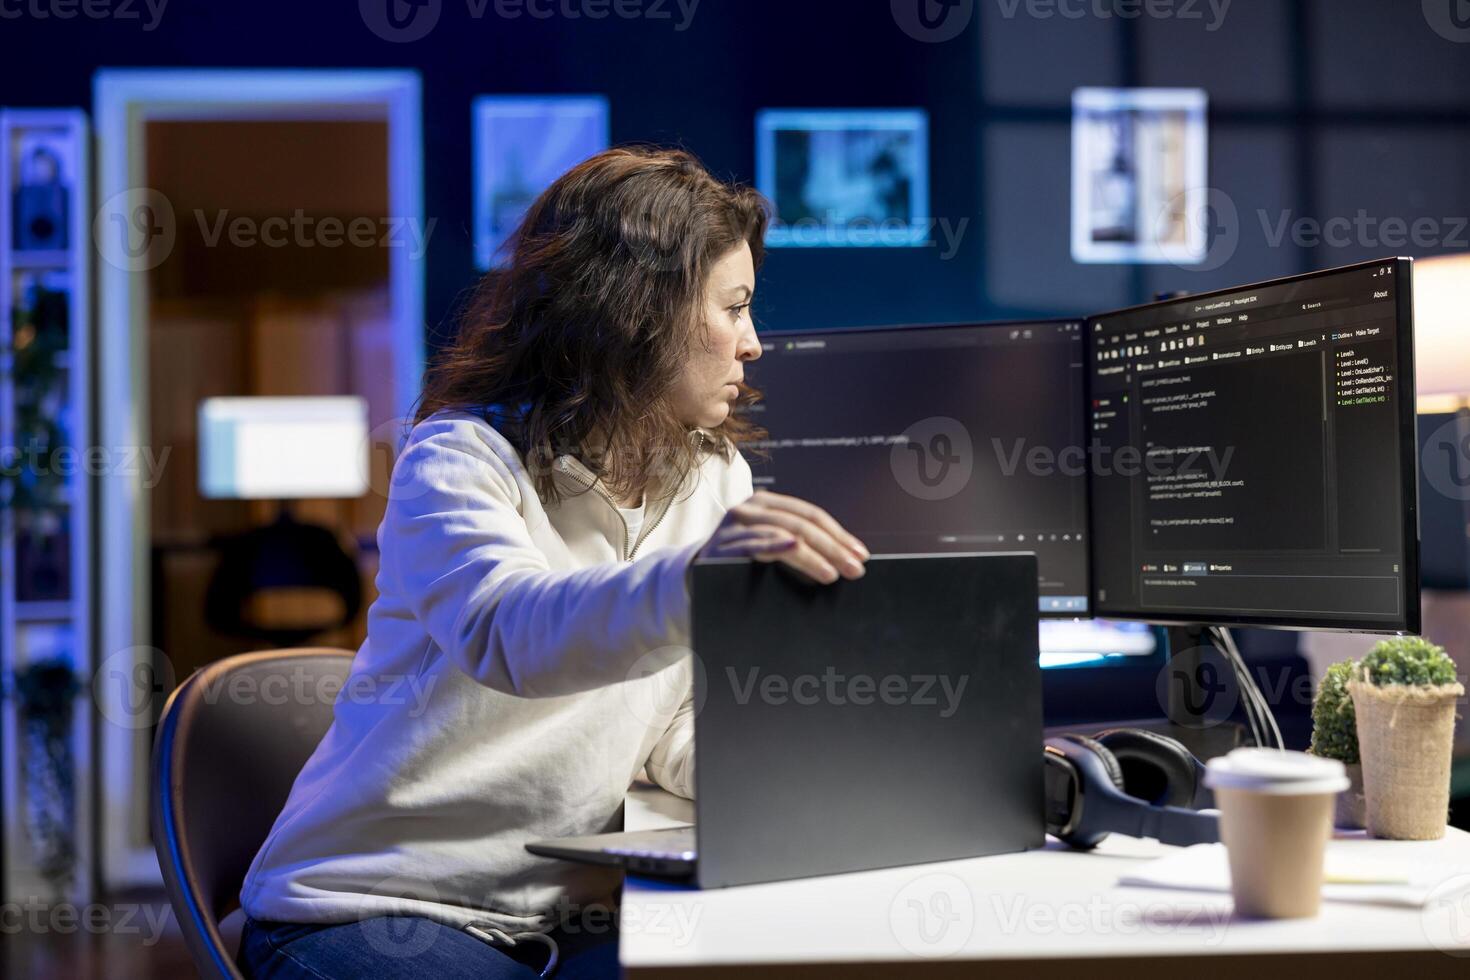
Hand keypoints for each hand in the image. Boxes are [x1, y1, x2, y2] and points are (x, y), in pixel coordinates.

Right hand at [697, 490, 868, 583]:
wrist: (690, 586)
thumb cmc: (738, 570)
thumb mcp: (769, 550)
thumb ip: (796, 548)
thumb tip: (844, 562)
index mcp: (766, 505)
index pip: (811, 515)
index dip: (839, 535)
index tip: (861, 555)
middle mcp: (750, 509)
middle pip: (801, 524)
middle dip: (833, 547)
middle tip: (854, 569)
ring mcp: (735, 526)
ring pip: (783, 533)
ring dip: (812, 554)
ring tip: (832, 573)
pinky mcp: (722, 546)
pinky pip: (754, 544)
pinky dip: (776, 545)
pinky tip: (794, 548)